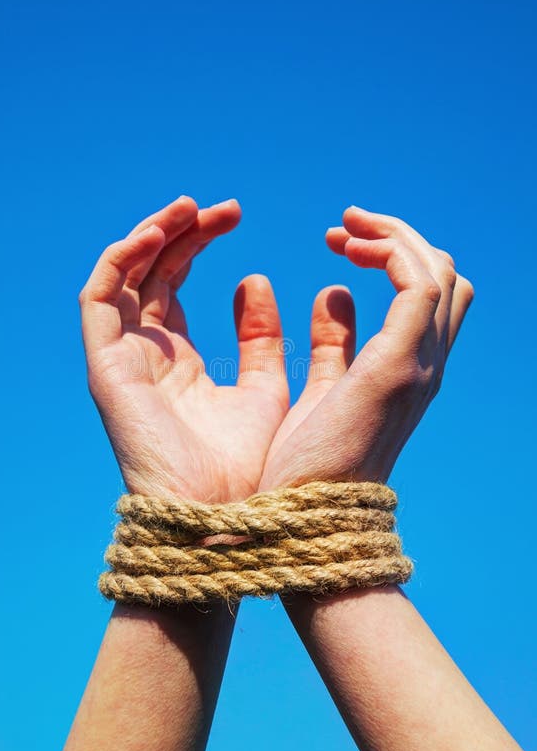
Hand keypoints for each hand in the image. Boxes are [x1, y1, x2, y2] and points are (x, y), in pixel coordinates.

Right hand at [80, 196, 288, 502]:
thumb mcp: (265, 387)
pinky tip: (160, 234)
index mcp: (177, 360)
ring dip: (151, 236)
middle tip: (222, 206)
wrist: (228, 519)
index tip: (235, 214)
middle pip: (149, 273)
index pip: (176, 282)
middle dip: (182, 232)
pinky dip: (122, 261)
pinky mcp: (107, 367)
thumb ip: (261, 336)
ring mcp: (123, 360)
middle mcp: (144, 355)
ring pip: (122, 278)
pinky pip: (100, 300)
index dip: (199, 242)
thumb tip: (255, 278)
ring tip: (190, 207)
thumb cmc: (250, 468)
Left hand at [260, 206, 473, 488]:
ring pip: (437, 273)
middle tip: (344, 228)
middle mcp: (425, 364)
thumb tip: (334, 296)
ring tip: (343, 230)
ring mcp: (418, 365)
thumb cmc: (305, 469)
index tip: (340, 243)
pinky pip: (418, 287)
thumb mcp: (323, 393)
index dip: (392, 256)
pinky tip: (347, 252)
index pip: (428, 295)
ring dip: (392, 238)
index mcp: (408, 371)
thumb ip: (335, 347)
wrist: (306, 522)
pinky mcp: (398, 367)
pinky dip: (391, 255)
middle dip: (396, 238)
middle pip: (444, 276)